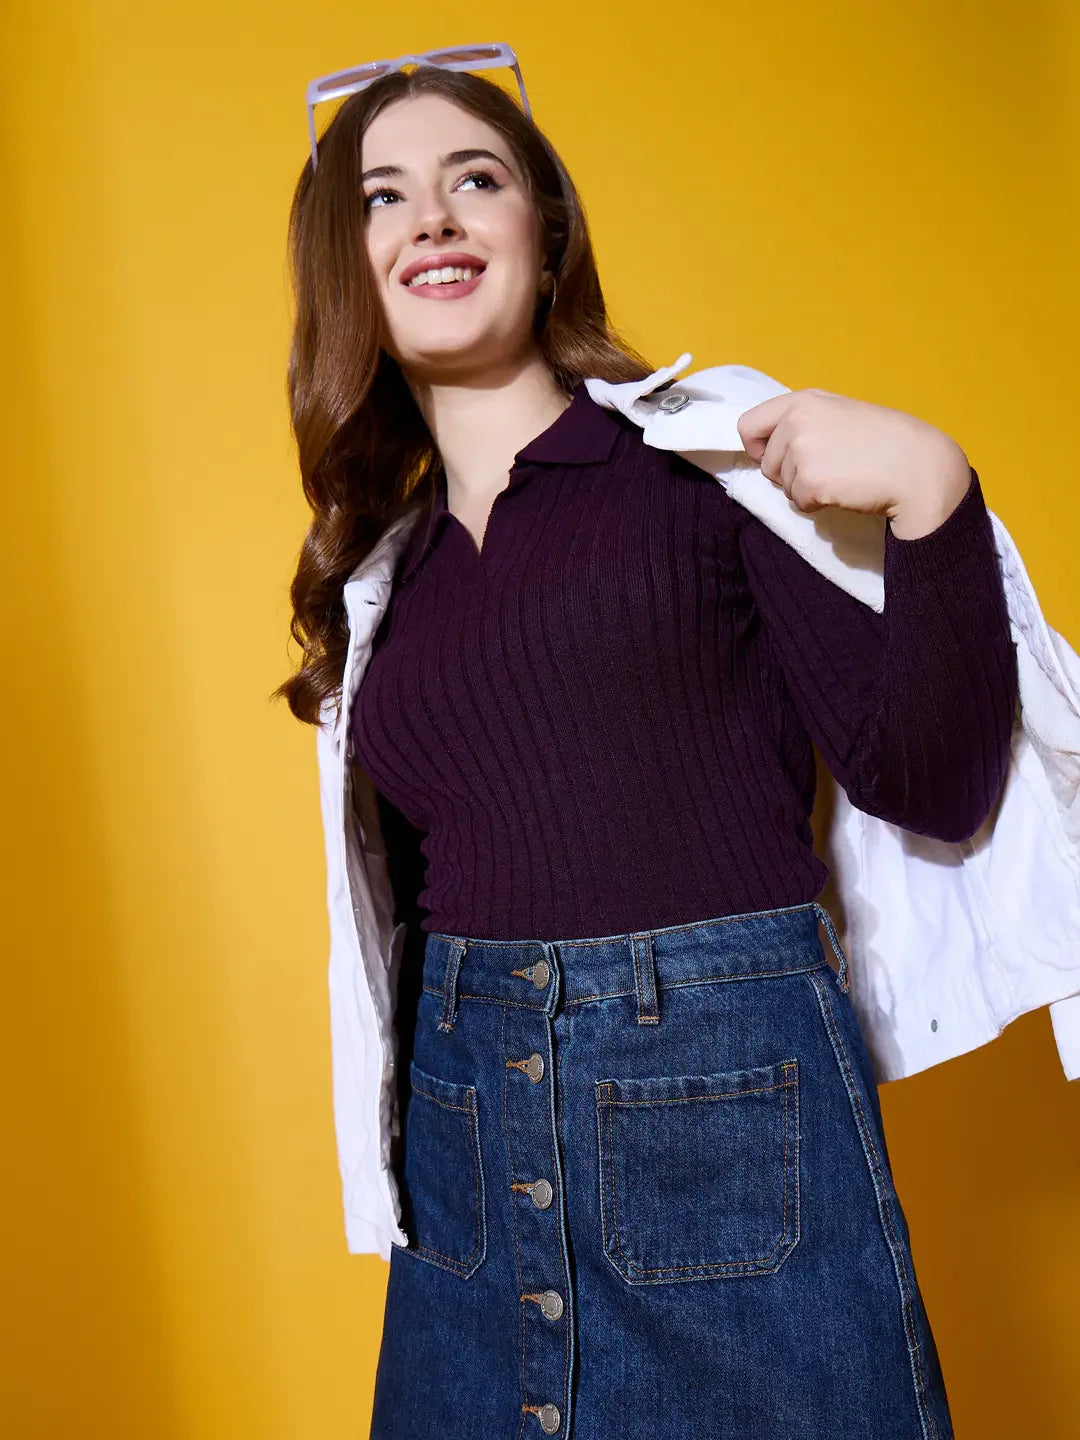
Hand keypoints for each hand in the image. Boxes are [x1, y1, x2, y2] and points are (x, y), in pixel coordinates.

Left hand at [736, 388, 971, 535]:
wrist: (915, 465)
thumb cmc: (884, 441)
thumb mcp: (839, 414)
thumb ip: (804, 422)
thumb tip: (768, 447)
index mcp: (802, 401)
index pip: (748, 425)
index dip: (757, 447)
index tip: (772, 455)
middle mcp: (796, 422)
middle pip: (766, 463)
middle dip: (789, 473)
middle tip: (827, 468)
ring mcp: (801, 452)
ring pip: (782, 485)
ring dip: (805, 489)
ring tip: (840, 476)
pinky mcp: (810, 482)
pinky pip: (798, 503)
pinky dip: (817, 504)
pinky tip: (843, 490)